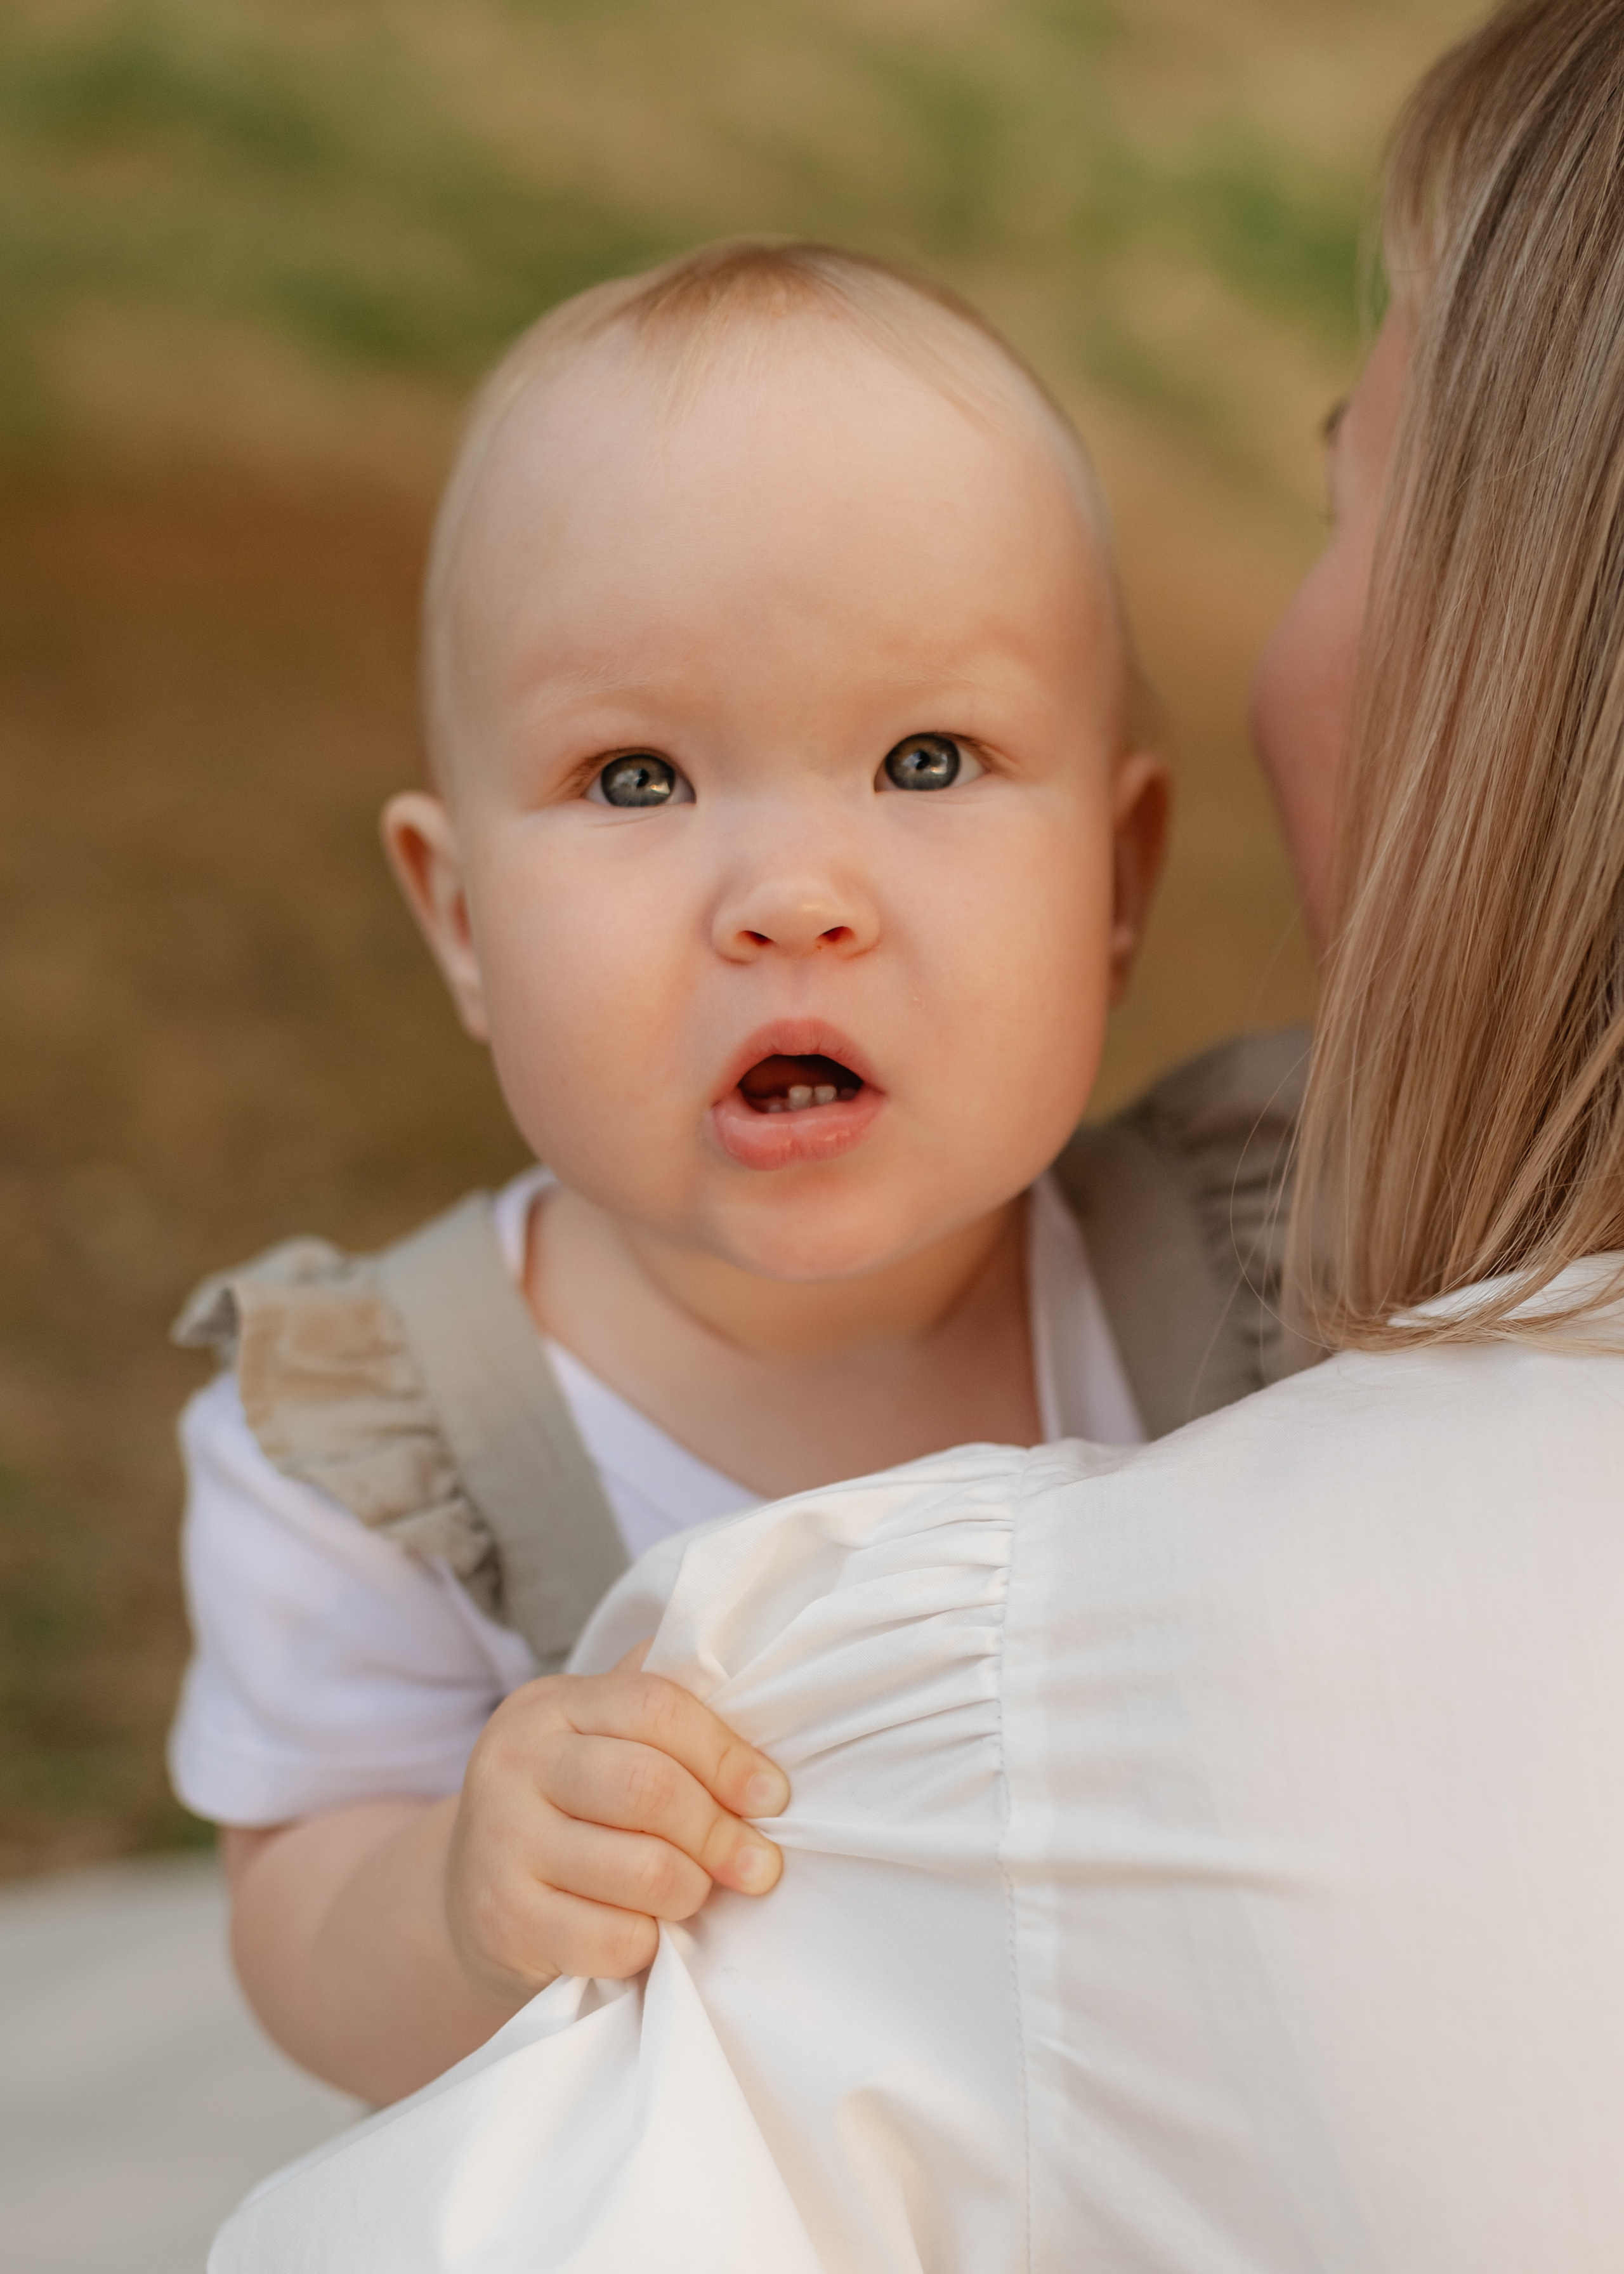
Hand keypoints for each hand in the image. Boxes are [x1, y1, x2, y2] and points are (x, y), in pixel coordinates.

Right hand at [445, 1645, 788, 1997]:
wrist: (471, 1902)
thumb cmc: (565, 1808)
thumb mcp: (593, 1739)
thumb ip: (657, 1708)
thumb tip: (752, 1685)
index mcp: (549, 1706)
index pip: (655, 1706)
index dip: (727, 1753)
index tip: (771, 1795)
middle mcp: (515, 1764)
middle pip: (649, 1787)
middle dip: (719, 1830)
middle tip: (755, 1863)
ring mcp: (503, 1845)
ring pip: (643, 1870)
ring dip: (691, 1890)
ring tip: (696, 1892)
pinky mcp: (507, 1922)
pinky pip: (614, 1939)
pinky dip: (649, 1942)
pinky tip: (646, 1931)